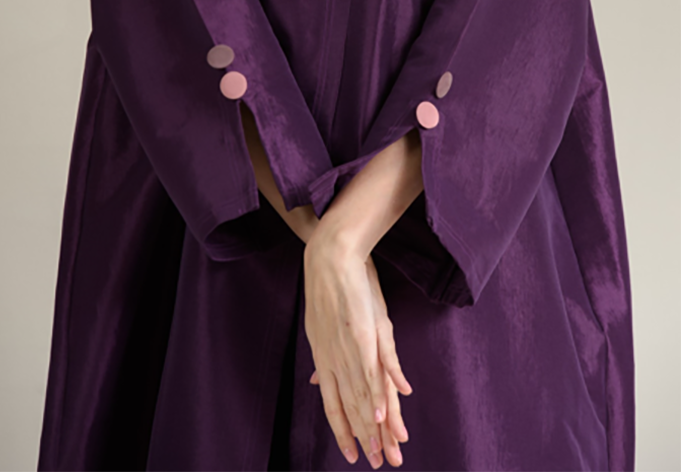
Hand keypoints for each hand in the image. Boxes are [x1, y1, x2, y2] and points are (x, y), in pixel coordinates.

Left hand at [303, 239, 411, 466]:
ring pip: (366, 394)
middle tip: (382, 466)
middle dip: (369, 438)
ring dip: (379, 425)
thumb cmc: (331, 290)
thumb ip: (324, 358)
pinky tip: (387, 412)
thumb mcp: (321, 326)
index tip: (354, 456)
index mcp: (324, 358)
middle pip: (355, 406)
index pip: (335, 404)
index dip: (344, 431)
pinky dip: (382, 392)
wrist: (330, 255)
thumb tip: (314, 382)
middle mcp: (335, 358)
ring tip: (390, 451)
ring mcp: (350, 347)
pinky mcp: (365, 333)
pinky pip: (374, 369)